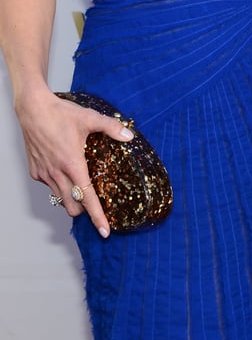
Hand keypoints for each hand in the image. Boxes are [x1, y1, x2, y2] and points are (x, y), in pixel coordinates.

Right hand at [17, 87, 133, 236]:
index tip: (105, 231)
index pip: (87, 198)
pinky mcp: (35, 171)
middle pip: (72, 207)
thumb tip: (129, 136)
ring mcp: (44, 174)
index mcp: (73, 164)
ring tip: (80, 185)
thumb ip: (111, 128)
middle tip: (94, 202)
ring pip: (59, 198)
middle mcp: (57, 173)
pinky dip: (58, 185)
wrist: (33, 109)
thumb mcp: (90, 118)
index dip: (97, 216)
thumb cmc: (61, 113)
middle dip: (84, 210)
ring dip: (70, 198)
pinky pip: (49, 186)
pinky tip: (64, 171)